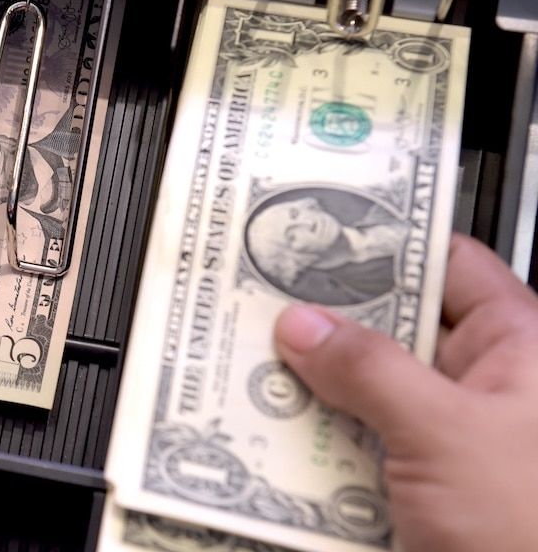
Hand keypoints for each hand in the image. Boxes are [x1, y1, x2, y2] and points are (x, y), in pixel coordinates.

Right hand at [274, 233, 537, 551]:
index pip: (445, 263)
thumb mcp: (446, 433)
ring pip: (371, 389)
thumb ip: (368, 370)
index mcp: (519, 346)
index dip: (382, 243)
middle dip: (328, 319)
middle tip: (259, 303)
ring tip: (248, 365)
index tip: (313, 235)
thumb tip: (302, 324)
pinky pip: (361, 444)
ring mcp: (451, 436)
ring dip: (315, 385)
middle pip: (395, 326)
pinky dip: (319, 439)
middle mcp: (486, 384)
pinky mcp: (422, 486)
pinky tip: (270, 432)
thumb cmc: (530, 527)